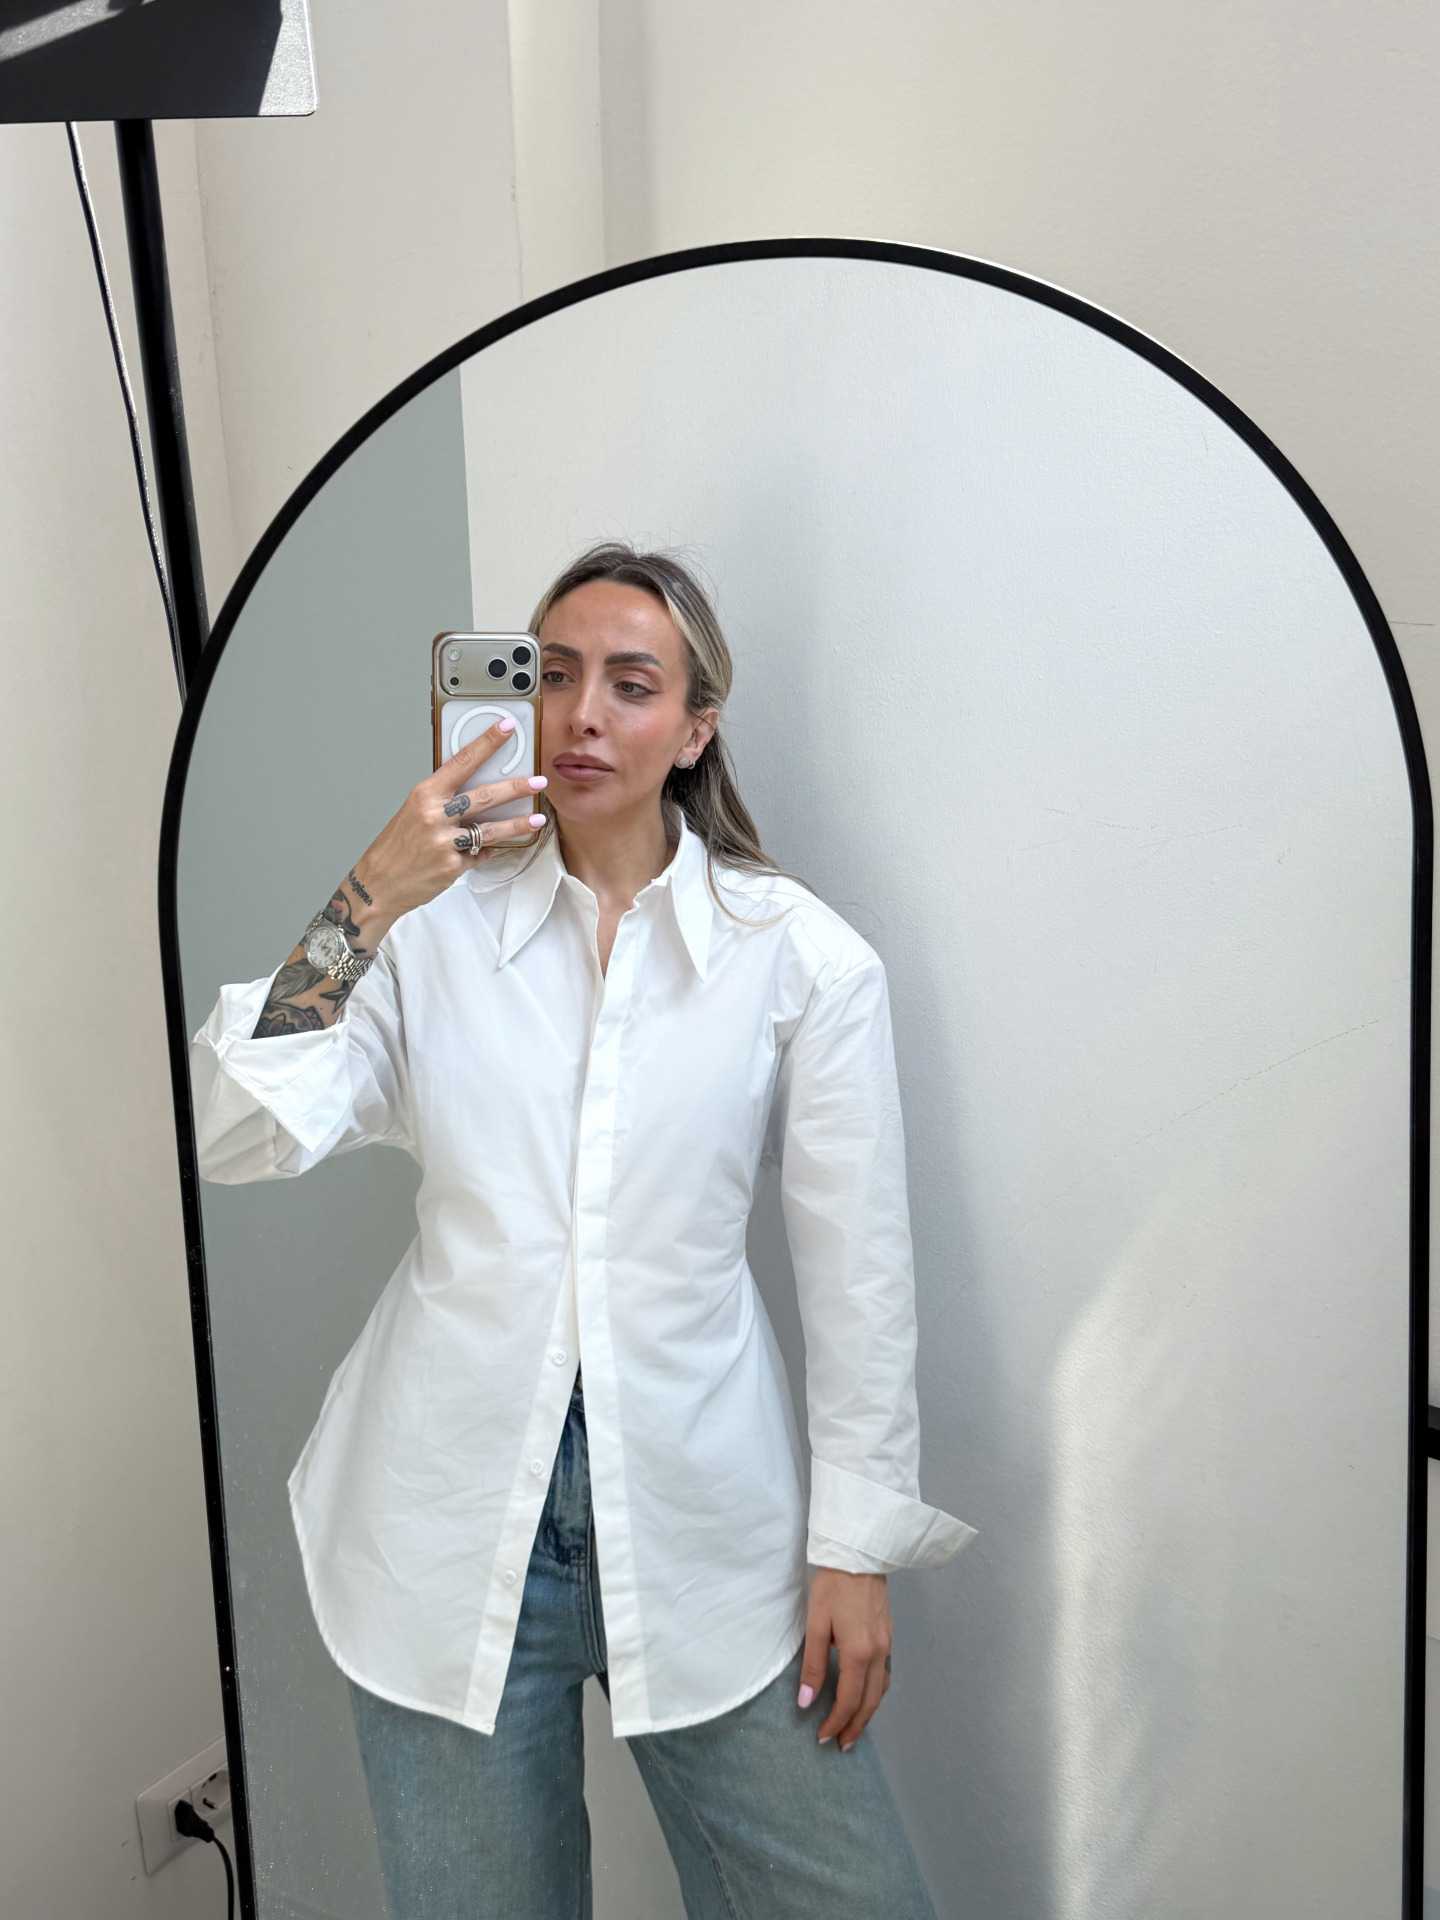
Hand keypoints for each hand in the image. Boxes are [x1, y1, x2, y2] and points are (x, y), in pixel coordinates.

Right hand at [249, 719, 545, 1038]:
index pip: (462, 761)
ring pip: (490, 829)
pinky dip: (489, 850)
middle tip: (538, 782)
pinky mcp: (452, 867)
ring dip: (517, 825)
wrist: (377, 885)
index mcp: (424, 794)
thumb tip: (474, 786)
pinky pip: (481, 854)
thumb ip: (442, 799)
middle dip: (516, 788)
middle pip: (485, 796)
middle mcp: (434, 816)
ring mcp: (444, 843)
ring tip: (537, 820)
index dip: (487, 742)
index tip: (507, 727)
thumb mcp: (413, 811)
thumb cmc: (395, 847)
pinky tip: (497, 846)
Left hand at [798, 1568, 892, 1750]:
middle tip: (842, 1745)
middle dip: (856, 1726)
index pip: (849, 1700)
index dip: (836, 1722)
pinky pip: (886, 1673)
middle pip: (870, 1701)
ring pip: (882, 1689)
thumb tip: (806, 1701)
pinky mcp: (889, 1634)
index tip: (823, 1737)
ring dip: (868, 1712)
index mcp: (859, 1653)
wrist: (860, 1554)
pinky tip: (867, 1693)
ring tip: (854, 1726)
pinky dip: (877, 1692)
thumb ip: (813, 1665)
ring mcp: (888, 1643)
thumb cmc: (833, 1586)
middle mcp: (879, 1653)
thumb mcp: (816, 1624)